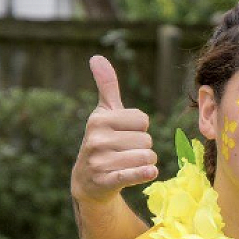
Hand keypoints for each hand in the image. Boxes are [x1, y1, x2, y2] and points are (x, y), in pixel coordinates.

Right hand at [71, 56, 157, 203]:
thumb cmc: (102, 141)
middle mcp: (96, 139)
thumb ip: (106, 86)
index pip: (142, 119)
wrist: (88, 181)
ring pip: (146, 157)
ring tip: (130, 164)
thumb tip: (96, 57)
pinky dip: (145, 173)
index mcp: (99, 120)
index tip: (125, 133)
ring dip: (146, 162)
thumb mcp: (103, 113)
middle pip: (146, 140)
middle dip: (144, 147)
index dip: (140, 128)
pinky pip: (134, 174)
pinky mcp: (106, 181)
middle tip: (127, 152)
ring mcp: (100, 161)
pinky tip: (150, 172)